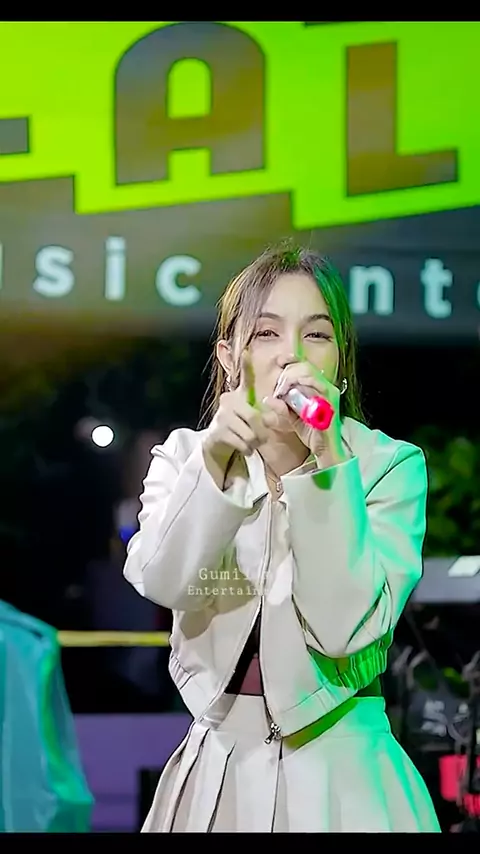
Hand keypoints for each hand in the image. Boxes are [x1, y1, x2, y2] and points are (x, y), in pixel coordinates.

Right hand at [203, 351, 276, 471]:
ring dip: (254, 442)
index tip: (246, 351)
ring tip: (251, 443)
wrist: (218, 444)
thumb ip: (262, 414)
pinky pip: (241, 442)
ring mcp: (221, 416)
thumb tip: (271, 417)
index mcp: (238, 395)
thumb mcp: (250, 416)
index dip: (245, 365)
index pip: (243, 378)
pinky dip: (247, 449)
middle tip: (261, 438)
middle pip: (253, 417)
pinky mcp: (217, 432)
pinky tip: (244, 448)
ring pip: (249, 433)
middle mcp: (228, 401)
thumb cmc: (239, 427)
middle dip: (261, 431)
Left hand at [263, 361, 345, 464]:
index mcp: (316, 387)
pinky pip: (316, 387)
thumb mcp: (290, 418)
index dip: (291, 360)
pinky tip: (291, 396)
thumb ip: (280, 407)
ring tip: (283, 393)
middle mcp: (324, 386)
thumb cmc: (310, 432)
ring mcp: (329, 393)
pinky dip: (302, 389)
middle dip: (287, 374)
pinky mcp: (330, 401)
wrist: (324, 449)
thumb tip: (267, 399)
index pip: (304, 364)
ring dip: (292, 379)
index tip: (279, 362)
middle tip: (279, 390)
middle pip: (305, 366)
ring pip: (309, 373)